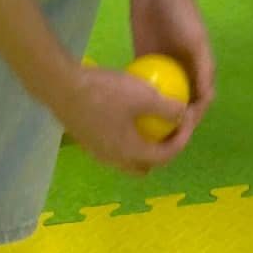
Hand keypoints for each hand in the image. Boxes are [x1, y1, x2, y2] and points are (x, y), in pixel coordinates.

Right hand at [56, 61, 195, 173]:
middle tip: (173, 127)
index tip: (189, 118)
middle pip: (145, 164)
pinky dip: (129, 135)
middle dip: (163, 149)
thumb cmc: (105, 93)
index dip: (182, 139)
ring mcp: (97, 151)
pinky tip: (132, 110)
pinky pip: (115, 144)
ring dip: (144, 143)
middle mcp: (113, 159)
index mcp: (129, 153)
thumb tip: (184, 114)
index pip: (164, 156)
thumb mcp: (143, 95)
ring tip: (155, 119)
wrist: (63, 88)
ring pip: (128, 156)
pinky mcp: (88, 139)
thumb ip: (167, 109)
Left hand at [130, 0, 214, 141]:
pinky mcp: (144, 59)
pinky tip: (125, 113)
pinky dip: (138, 98)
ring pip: (162, 97)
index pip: (201, 100)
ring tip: (140, 132)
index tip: (179, 133)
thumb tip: (205, 100)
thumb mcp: (196, 40)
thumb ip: (203, 68)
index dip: (194, 118)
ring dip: (156, 113)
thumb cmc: (182, 12)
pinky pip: (143, 84)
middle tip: (157, 138)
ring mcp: (163, 65)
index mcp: (199, 66)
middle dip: (174, 121)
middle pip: (181, 102)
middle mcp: (183, 69)